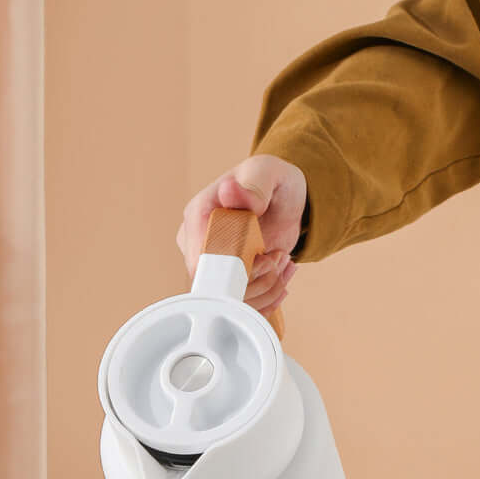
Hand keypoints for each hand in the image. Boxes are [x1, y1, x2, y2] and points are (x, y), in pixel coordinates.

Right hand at [176, 155, 305, 316]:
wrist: (282, 199)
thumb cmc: (272, 181)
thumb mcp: (269, 172)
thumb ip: (254, 184)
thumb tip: (230, 192)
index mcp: (198, 216)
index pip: (201, 261)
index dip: (235, 268)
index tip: (264, 257)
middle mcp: (197, 244)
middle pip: (216, 287)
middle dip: (256, 279)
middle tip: (277, 257)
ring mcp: (210, 265)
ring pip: (231, 301)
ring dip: (266, 288)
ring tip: (281, 260)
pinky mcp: (225, 280)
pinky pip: (242, 306)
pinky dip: (269, 297)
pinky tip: (282, 274)